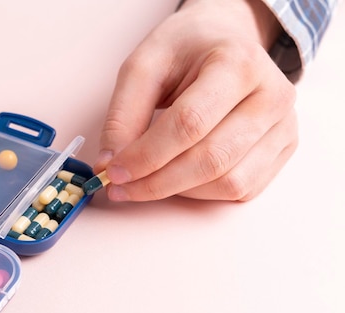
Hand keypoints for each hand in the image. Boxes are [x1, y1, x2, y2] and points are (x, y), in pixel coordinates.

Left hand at [95, 0, 296, 201]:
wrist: (225, 39)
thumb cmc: (185, 50)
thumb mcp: (143, 67)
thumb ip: (123, 116)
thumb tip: (110, 166)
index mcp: (238, 63)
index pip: (189, 124)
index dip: (146, 156)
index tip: (113, 172)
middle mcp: (272, 96)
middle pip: (211, 159)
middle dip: (157, 182)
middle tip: (120, 188)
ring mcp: (283, 126)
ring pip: (229, 182)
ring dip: (178, 191)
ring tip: (145, 180)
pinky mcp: (282, 150)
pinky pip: (240, 189)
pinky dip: (201, 192)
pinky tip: (176, 177)